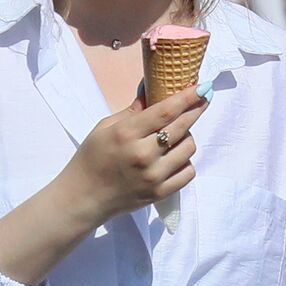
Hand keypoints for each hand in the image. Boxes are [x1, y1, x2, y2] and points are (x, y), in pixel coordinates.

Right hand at [58, 85, 209, 224]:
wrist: (82, 198)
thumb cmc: (91, 158)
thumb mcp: (105, 127)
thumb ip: (133, 110)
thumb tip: (152, 87)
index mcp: (126, 134)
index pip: (166, 111)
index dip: (187, 97)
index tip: (202, 87)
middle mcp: (143, 154)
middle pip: (182, 127)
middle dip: (196, 109)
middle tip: (203, 100)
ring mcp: (154, 176)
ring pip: (189, 148)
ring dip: (186, 137)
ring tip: (175, 135)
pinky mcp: (160, 193)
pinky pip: (188, 172)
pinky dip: (185, 162)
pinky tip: (174, 157)